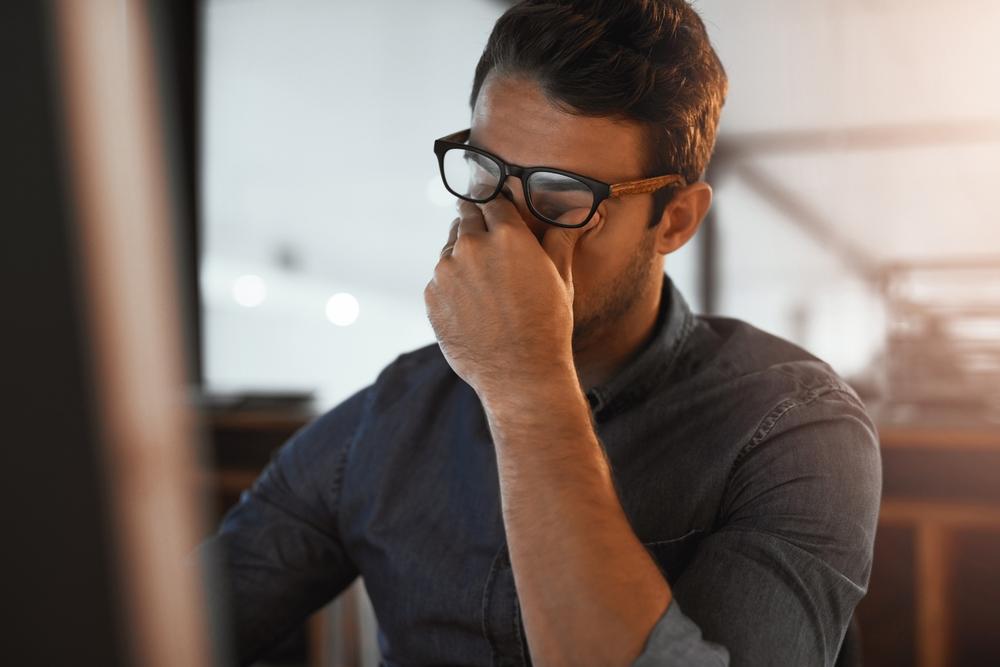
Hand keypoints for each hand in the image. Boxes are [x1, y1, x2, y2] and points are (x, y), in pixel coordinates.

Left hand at [424, 196, 598, 397]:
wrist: (519, 374)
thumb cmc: (546, 325)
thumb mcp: (560, 277)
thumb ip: (562, 238)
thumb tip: (583, 212)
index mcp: (506, 234)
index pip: (492, 200)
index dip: (494, 204)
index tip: (494, 209)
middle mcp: (471, 246)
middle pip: (465, 216)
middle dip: (475, 223)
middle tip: (486, 240)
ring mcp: (446, 271)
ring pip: (450, 248)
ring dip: (462, 255)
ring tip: (483, 281)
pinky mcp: (431, 296)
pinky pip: (439, 279)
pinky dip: (451, 284)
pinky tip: (471, 304)